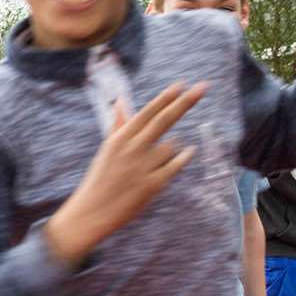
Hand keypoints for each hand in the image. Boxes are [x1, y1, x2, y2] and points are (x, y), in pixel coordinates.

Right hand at [43, 83, 206, 265]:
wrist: (93, 211)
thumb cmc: (101, 177)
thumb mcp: (107, 149)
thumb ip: (118, 125)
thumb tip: (121, 101)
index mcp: (119, 139)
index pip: (147, 112)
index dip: (165, 98)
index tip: (182, 84)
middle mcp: (132, 149)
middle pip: (164, 120)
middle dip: (185, 102)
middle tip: (202, 87)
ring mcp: (144, 167)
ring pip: (172, 145)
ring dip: (171, 147)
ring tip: (151, 162)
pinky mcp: (153, 184)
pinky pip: (176, 164)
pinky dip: (183, 157)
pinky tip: (186, 152)